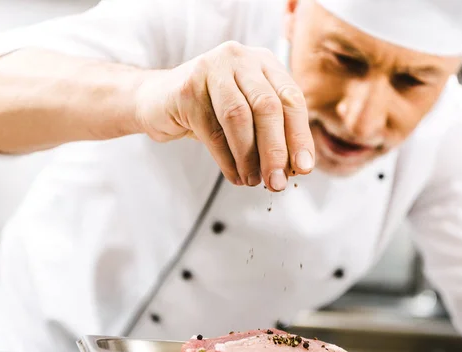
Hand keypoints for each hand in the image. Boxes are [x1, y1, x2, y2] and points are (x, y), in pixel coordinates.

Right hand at [134, 41, 314, 190]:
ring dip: (249, 157)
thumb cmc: (211, 110)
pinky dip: (227, 160)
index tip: (304, 167)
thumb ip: (273, 131)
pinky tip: (235, 175)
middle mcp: (239, 58)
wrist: (158, 101)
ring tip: (254, 181)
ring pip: (239, 117)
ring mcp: (211, 69)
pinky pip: (212, 131)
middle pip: (267, 106)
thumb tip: (296, 166)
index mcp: (264, 62)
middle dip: (276, 150)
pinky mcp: (187, 88)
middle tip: (278, 182)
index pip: (291, 98)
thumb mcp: (248, 114)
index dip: (299, 135)